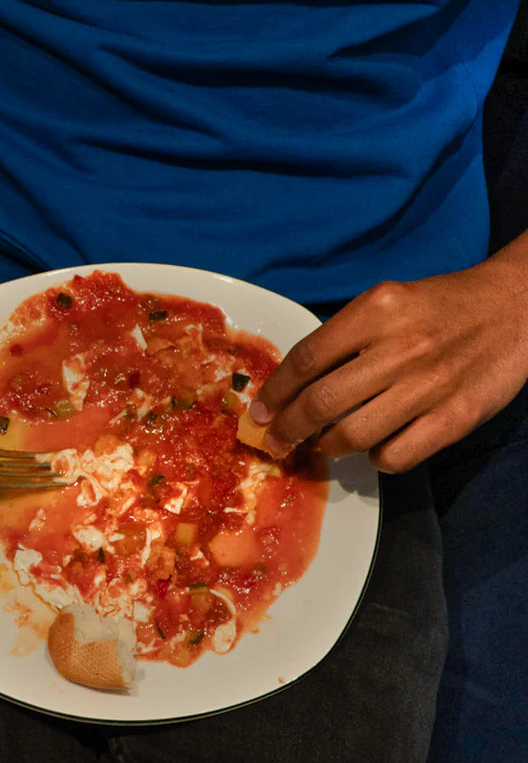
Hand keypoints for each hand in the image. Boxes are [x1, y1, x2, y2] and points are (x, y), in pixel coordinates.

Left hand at [248, 257, 527, 472]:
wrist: (515, 306)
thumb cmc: (440, 306)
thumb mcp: (387, 302)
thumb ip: (344, 336)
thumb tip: (293, 383)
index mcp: (375, 312)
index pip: (307, 359)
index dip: (275, 391)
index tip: (259, 412)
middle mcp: (400, 347)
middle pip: (322, 401)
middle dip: (289, 428)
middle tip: (276, 441)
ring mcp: (430, 385)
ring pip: (355, 434)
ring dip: (328, 446)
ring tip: (321, 445)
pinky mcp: (458, 417)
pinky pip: (398, 455)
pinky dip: (375, 459)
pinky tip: (373, 448)